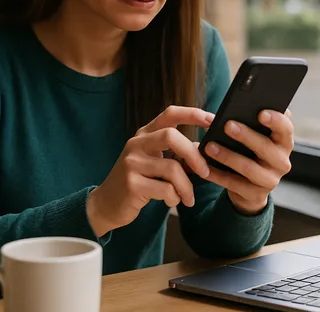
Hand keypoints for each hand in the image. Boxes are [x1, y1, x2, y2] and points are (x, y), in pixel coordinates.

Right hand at [87, 106, 212, 236]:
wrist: (106, 204)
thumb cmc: (138, 181)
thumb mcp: (155, 162)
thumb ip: (176, 153)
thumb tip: (203, 147)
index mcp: (144, 134)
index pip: (170, 114)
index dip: (192, 114)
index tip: (212, 120)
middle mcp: (136, 144)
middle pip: (171, 136)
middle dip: (193, 155)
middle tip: (205, 171)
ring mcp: (132, 163)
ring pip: (172, 169)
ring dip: (186, 187)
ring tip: (188, 198)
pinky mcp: (131, 184)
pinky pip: (165, 189)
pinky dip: (174, 198)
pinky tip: (171, 201)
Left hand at [203, 110, 293, 214]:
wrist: (251, 188)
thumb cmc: (251, 152)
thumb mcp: (255, 138)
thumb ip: (250, 123)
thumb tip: (227, 111)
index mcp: (284, 142)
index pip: (286, 128)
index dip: (276, 120)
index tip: (260, 113)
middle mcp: (282, 162)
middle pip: (266, 147)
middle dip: (246, 136)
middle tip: (227, 125)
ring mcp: (270, 180)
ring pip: (248, 168)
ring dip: (227, 156)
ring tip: (209, 146)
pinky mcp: (255, 195)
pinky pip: (234, 184)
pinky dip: (217, 175)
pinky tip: (204, 168)